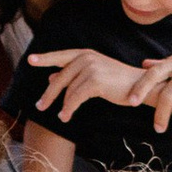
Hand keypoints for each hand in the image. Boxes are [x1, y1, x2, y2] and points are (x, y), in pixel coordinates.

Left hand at [27, 47, 149, 119]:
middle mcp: (87, 57)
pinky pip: (75, 98)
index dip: (45, 58)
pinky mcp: (95, 81)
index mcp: (86, 54)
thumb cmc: (118, 83)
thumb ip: (73, 75)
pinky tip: (65, 116)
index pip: (61, 56)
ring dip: (62, 106)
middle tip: (39, 106)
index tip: (30, 60)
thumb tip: (51, 77)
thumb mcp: (94, 76)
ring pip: (68, 90)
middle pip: (60, 78)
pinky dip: (68, 109)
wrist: (141, 87)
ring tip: (60, 116)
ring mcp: (91, 68)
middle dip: (49, 94)